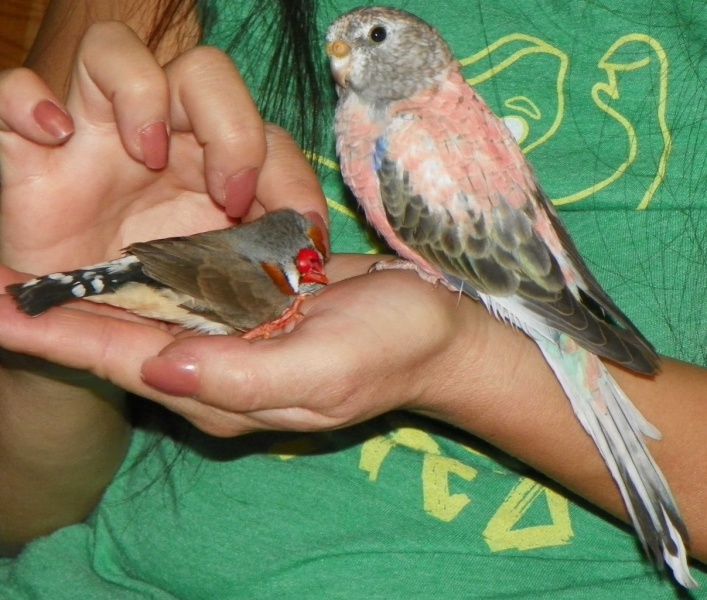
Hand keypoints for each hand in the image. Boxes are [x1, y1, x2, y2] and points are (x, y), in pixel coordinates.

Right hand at [0, 21, 326, 276]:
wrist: (90, 318)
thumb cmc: (162, 291)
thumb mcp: (223, 276)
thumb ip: (266, 249)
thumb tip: (316, 243)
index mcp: (212, 161)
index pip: (265, 132)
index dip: (289, 173)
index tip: (300, 228)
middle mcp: (160, 134)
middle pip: (204, 73)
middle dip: (229, 126)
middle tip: (226, 194)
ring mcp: (94, 134)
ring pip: (114, 52)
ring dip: (140, 93)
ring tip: (145, 151)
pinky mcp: (31, 150)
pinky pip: (12, 90)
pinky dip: (26, 100)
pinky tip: (53, 136)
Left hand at [0, 254, 488, 435]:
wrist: (437, 327)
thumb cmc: (389, 349)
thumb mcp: (322, 370)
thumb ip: (241, 377)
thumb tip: (159, 371)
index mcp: (225, 388)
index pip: (124, 360)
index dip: (56, 337)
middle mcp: (219, 365)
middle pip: (123, 338)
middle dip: (58, 315)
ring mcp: (236, 334)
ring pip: (150, 311)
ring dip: (95, 289)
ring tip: (38, 268)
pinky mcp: (254, 304)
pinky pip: (189, 287)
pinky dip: (148, 271)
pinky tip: (117, 253)